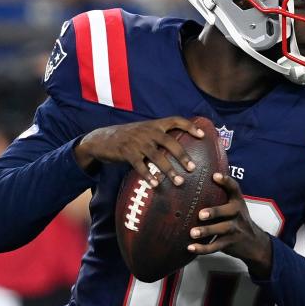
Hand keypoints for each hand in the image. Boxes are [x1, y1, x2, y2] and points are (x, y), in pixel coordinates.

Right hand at [74, 116, 203, 186]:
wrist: (101, 139)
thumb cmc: (128, 138)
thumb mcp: (143, 131)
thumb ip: (159, 136)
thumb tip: (180, 150)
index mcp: (154, 124)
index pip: (175, 120)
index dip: (190, 126)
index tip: (203, 135)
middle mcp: (147, 131)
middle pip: (169, 142)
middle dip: (182, 155)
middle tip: (193, 168)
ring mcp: (137, 142)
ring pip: (156, 156)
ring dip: (169, 170)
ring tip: (179, 182)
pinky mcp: (126, 152)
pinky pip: (139, 166)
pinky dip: (148, 176)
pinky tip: (155, 185)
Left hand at [187, 173, 272, 276]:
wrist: (254, 243)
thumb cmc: (238, 220)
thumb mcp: (235, 207)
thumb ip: (222, 196)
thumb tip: (197, 182)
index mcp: (237, 202)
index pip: (234, 189)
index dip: (226, 181)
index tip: (215, 176)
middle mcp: (238, 214)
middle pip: (228, 211)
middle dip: (215, 212)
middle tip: (201, 214)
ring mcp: (235, 230)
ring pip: (222, 229)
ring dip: (207, 231)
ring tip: (192, 233)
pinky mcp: (230, 243)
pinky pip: (216, 246)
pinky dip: (203, 249)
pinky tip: (190, 247)